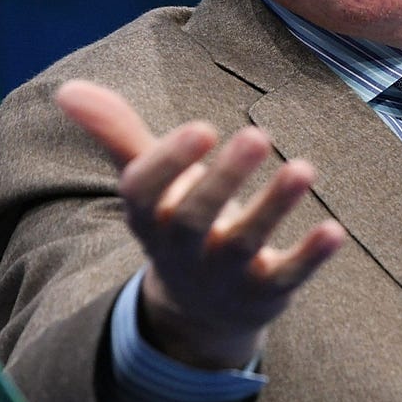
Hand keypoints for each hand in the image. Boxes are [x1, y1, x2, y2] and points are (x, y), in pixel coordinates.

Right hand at [55, 79, 345, 368]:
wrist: (200, 313)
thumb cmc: (177, 223)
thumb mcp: (148, 186)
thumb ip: (117, 135)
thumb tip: (67, 88)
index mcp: (151, 217)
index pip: (145, 192)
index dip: (170, 161)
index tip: (202, 126)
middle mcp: (184, 248)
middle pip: (196, 218)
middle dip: (224, 180)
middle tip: (255, 135)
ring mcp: (226, 274)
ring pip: (246, 243)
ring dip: (275, 206)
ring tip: (305, 168)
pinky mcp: (267, 292)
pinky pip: (288, 276)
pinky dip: (310, 256)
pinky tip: (334, 230)